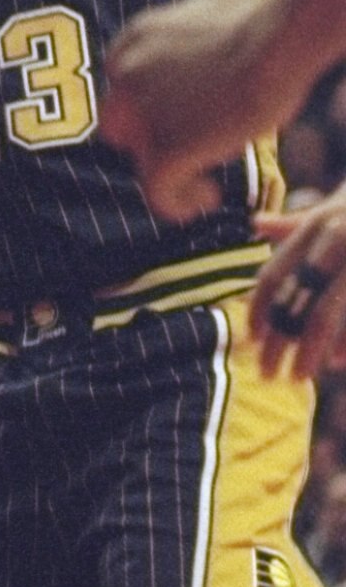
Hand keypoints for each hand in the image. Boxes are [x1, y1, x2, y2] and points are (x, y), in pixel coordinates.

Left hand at [101, 0, 300, 221]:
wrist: (273, 40)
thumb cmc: (262, 19)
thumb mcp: (214, 10)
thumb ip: (199, 29)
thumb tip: (223, 13)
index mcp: (135, 39)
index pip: (124, 82)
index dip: (150, 104)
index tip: (186, 115)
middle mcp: (125, 74)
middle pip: (118, 122)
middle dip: (146, 138)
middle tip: (187, 147)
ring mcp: (140, 113)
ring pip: (137, 160)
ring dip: (164, 173)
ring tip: (200, 183)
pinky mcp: (162, 150)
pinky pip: (157, 193)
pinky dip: (179, 203)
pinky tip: (208, 195)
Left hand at [252, 198, 345, 378]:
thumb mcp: (331, 211)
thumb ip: (294, 224)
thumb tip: (256, 222)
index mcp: (317, 226)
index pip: (275, 274)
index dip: (258, 309)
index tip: (250, 338)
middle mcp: (336, 241)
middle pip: (296, 301)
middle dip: (278, 341)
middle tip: (264, 373)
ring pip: (325, 315)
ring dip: (310, 350)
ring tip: (298, 375)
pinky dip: (344, 345)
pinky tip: (336, 361)